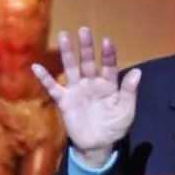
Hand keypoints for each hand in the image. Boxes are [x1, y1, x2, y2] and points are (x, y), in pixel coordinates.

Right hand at [31, 27, 139, 167]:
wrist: (97, 145)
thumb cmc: (114, 126)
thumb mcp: (125, 111)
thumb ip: (129, 92)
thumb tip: (138, 72)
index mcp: (108, 84)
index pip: (109, 65)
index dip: (108, 54)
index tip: (107, 41)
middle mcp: (92, 82)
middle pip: (88, 62)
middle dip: (86, 47)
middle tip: (84, 30)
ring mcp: (77, 90)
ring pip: (71, 68)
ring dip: (67, 53)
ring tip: (63, 36)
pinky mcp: (64, 100)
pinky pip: (53, 88)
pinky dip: (44, 78)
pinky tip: (36, 67)